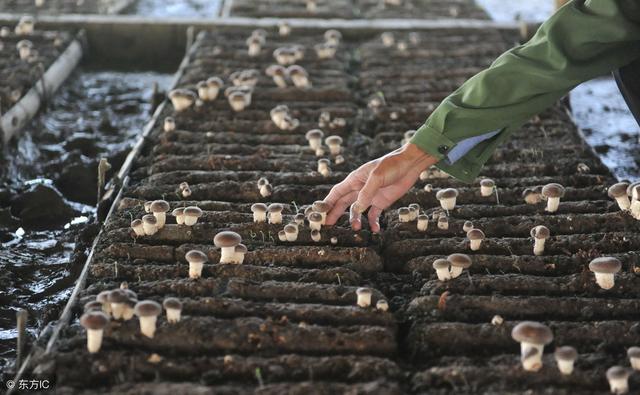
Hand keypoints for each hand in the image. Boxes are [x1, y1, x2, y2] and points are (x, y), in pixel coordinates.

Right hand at [323, 143, 437, 231]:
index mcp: (355, 179)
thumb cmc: (391, 165)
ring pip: (357, 210)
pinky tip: (375, 229)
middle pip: (343, 203)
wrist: (410, 164)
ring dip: (355, 219)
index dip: (327, 202)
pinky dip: (373, 222)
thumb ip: (366, 193)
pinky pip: (374, 214)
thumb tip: (357, 209)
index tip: (320, 213)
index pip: (337, 192)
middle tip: (328, 226)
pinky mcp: (382, 201)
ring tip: (357, 228)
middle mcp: (360, 188)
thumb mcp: (377, 177)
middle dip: (335, 214)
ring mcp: (371, 195)